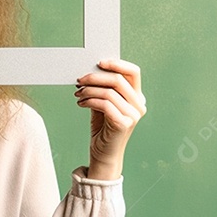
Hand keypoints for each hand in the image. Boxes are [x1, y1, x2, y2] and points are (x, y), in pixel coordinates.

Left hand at [74, 59, 146, 179]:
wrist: (103, 154)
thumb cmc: (103, 128)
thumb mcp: (103, 103)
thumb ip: (102, 88)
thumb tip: (91, 70)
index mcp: (137, 96)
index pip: (133, 72)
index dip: (117, 63)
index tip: (99, 62)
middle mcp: (139, 104)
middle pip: (118, 79)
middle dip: (95, 77)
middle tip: (79, 80)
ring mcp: (133, 115)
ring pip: (109, 92)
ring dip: (89, 90)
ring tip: (78, 93)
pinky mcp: (124, 124)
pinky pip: (104, 104)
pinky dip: (89, 101)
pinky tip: (80, 103)